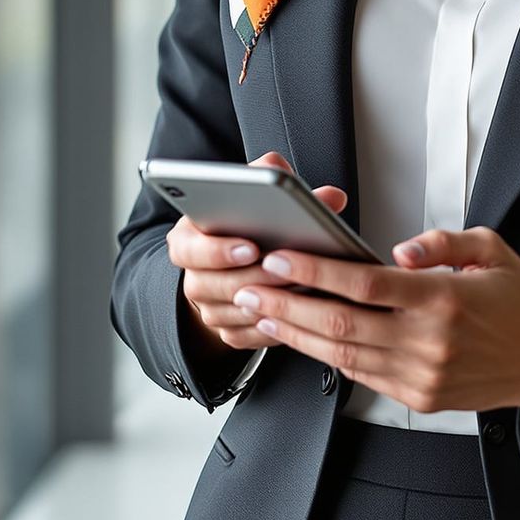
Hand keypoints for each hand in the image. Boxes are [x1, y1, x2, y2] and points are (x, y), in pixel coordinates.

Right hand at [168, 150, 348, 360]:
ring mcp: (208, 308)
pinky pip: (246, 336)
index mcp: (187, 239)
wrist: (237, 256)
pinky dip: (271, 326)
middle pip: (214, 285)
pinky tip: (295, 312)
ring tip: (300, 286)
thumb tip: (331, 196)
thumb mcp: (254, 193)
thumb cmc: (247, 221)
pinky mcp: (226, 331)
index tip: (251, 247)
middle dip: (255, 277)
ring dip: (267, 302)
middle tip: (287, 269)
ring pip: (232, 313)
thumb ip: (280, 182)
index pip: (188, 249)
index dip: (218, 250)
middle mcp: (193, 276)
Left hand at [230, 224, 519, 418]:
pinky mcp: (420, 398)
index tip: (282, 256)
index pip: (365, 283)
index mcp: (443, 298)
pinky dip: (328, 357)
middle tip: (251, 286)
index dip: (317, 270)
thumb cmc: (519, 300)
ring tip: (263, 311)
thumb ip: (440, 241)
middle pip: (342, 325)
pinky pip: (363, 376)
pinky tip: (304, 337)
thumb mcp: (490, 248)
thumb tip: (398, 249)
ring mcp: (423, 375)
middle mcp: (429, 341)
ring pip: (344, 356)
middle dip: (288, 304)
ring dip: (298, 334)